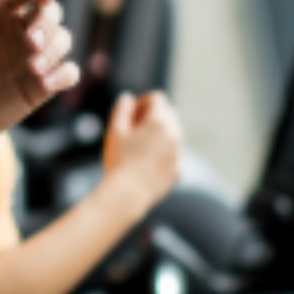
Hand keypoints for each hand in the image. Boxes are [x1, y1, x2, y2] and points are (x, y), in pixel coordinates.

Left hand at [0, 0, 77, 155]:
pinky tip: (44, 83)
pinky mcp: (39, 86)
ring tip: (32, 68)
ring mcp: (32, 58)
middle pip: (51, 12)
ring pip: (63, 39)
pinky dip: (63, 74)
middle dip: (47, 23)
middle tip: (30, 42)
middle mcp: (20, 30)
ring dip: (54, 49)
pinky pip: (68, 73)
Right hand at [98, 92, 182, 217]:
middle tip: (134, 127)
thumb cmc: (119, 161)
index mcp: (159, 121)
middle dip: (153, 116)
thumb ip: (122, 109)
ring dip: (159, 134)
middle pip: (168, 114)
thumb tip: (127, 98)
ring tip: (138, 146)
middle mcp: (174, 134)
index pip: (157, 99)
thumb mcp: (115, 130)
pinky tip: (145, 164)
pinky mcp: (178, 170)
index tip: (131, 112)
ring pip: (173, 134)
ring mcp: (178, 153)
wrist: (128, 194)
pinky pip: (173, 155)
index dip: (142, 101)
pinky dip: (163, 154)